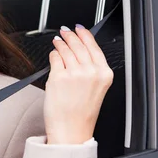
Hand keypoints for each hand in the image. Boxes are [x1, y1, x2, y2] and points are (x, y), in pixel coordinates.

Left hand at [44, 24, 113, 144]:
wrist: (71, 129)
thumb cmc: (81, 113)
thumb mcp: (96, 88)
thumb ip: (91, 70)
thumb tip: (80, 51)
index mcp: (104, 74)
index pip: (94, 47)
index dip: (85, 34)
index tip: (79, 28)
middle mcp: (90, 72)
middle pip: (79, 45)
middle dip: (70, 35)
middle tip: (65, 31)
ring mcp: (74, 73)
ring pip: (65, 49)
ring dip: (60, 43)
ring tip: (57, 40)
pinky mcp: (58, 76)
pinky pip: (54, 58)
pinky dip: (53, 54)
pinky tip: (53, 53)